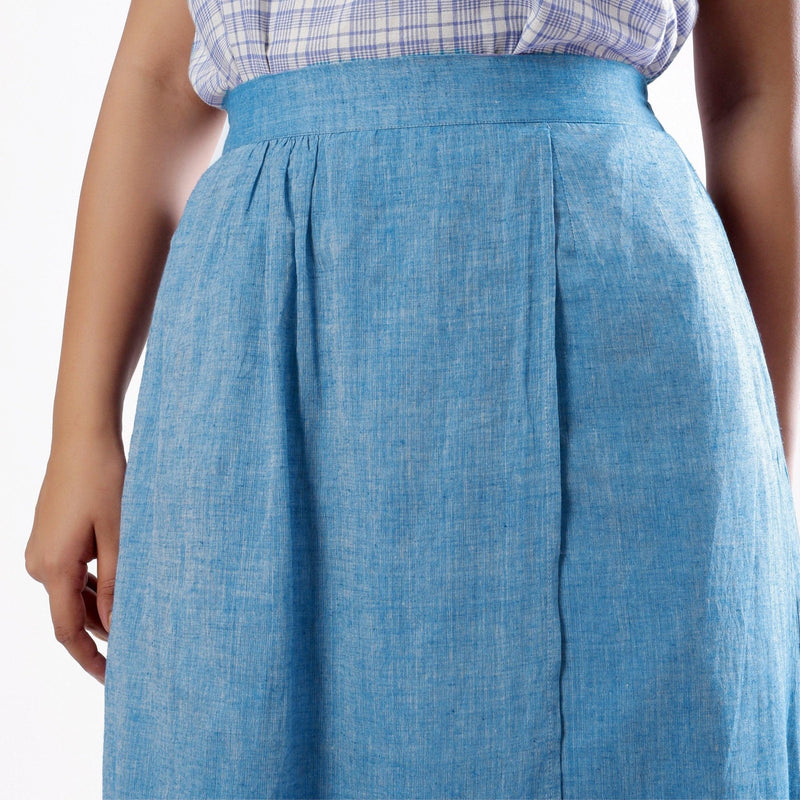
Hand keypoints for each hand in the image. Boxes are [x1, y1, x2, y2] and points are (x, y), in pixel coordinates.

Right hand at [24, 432, 125, 684]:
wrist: (83, 438)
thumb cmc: (104, 481)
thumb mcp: (118, 536)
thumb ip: (115, 584)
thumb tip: (114, 627)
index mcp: (53, 567)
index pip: (67, 629)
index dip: (89, 658)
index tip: (112, 677)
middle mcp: (38, 563)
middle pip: (70, 613)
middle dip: (101, 632)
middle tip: (139, 645)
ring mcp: (41, 549)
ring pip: (71, 592)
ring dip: (99, 606)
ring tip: (136, 615)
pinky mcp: (50, 536)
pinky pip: (70, 572)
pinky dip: (92, 584)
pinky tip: (119, 584)